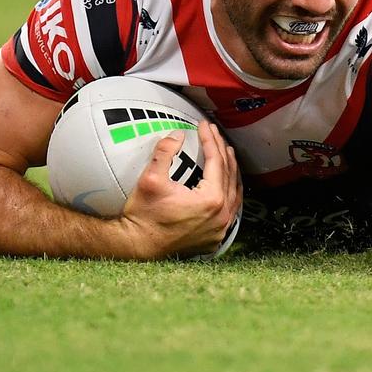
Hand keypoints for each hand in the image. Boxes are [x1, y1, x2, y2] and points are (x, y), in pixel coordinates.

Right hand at [119, 121, 241, 259]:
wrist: (137, 246)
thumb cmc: (143, 215)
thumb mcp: (150, 179)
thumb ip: (165, 152)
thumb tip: (177, 134)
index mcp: (211, 200)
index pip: (216, 161)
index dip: (210, 139)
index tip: (203, 125)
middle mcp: (222, 215)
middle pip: (228, 174)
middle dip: (221, 149)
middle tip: (213, 132)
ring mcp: (220, 228)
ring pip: (234, 191)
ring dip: (230, 169)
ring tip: (225, 151)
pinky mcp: (215, 236)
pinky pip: (231, 209)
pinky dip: (230, 191)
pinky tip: (226, 182)